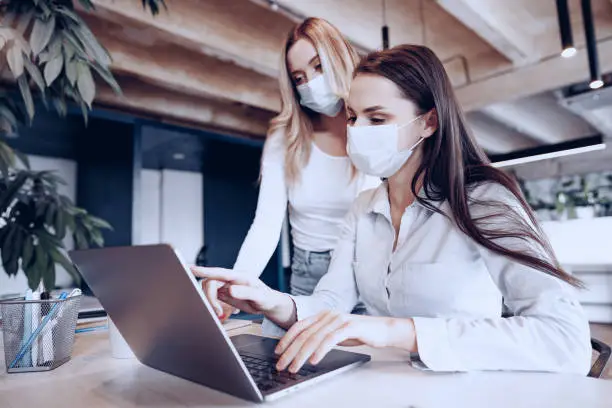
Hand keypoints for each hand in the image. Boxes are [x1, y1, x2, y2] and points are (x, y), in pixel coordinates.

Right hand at [191, 267, 294, 325]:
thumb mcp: (260, 297)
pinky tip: (219, 313)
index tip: (190, 269)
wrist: (269, 303)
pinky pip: (211, 297)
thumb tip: (230, 289)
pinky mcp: (224, 294)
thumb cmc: (267, 298)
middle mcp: (230, 280)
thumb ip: (246, 293)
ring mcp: (226, 286)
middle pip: (209, 283)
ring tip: (220, 314)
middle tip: (218, 312)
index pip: (218, 272)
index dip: (204, 270)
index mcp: (239, 276)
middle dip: (209, 298)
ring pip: (208, 290)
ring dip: (209, 302)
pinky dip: (211, 305)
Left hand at [274, 311, 415, 372]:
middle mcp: (328, 315)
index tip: (278, 352)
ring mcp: (338, 319)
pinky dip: (320, 351)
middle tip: (281, 364)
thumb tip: (302, 349)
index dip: (286, 339)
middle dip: (290, 351)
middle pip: (304, 334)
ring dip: (302, 355)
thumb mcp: (335, 333)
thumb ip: (320, 336)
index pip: (299, 326)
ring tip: (294, 367)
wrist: (382, 329)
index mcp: (323, 315)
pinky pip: (330, 340)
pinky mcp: (349, 326)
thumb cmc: (358, 333)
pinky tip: (314, 361)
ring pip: (314, 338)